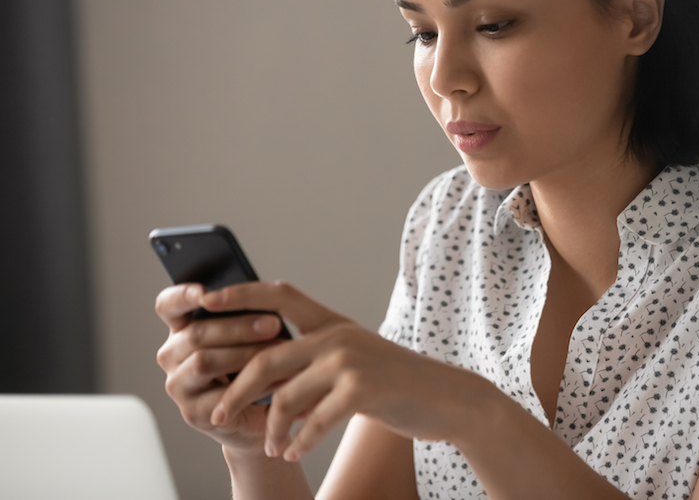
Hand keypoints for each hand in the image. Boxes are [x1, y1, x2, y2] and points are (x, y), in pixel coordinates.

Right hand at [154, 283, 286, 452]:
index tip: (204, 292)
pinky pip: (220, 395)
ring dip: (245, 354)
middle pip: (196, 334)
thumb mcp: (248, 334)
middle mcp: (172, 355)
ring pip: (204, 362)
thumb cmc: (253, 362)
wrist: (261, 412)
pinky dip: (252, 385)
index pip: (168, 306)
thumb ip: (243, 313)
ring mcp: (178, 385)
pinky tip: (274, 380)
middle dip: (238, 327)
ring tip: (278, 349)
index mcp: (181, 328)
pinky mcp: (192, 412)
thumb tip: (260, 294)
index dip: (182, 296)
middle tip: (274, 324)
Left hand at [204, 281, 488, 462]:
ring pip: (285, 396)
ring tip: (269, 446)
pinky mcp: (361, 388)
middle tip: (217, 413)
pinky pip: (312, 421)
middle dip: (236, 389)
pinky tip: (292, 452)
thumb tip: (260, 374)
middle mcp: (337, 334)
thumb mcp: (351, 361)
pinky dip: (298, 442)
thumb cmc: (393, 383)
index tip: (205, 302)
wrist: (444, 398)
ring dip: (270, 428)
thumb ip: (312, 361)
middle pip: (267, 357)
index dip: (240, 294)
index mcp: (332, 321)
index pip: (279, 294)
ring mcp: (349, 360)